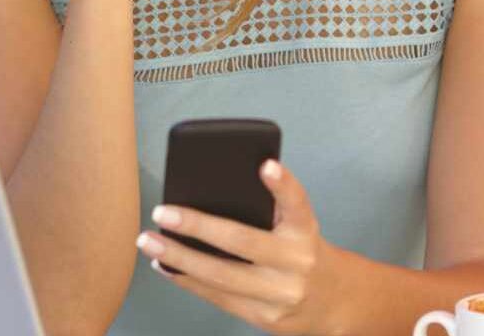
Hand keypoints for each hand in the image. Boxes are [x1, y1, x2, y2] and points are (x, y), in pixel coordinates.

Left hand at [134, 159, 345, 335]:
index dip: (282, 184)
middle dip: (197, 227)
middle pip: (242, 242)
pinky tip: (166, 265)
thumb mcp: (297, 225)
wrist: (334, 302)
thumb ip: (270, 208)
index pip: (297, 203)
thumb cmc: (303, 252)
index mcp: (305, 231)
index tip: (265, 166)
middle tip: (162, 212)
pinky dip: (188, 281)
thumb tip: (211, 188)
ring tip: (149, 241)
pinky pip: (219, 298)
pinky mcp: (265, 318)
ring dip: (179, 259)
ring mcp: (281, 295)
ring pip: (222, 276)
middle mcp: (297, 263)